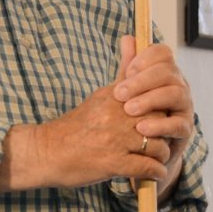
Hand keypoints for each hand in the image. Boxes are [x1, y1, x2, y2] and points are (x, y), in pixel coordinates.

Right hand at [0, 52, 182, 194]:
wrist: (47, 151)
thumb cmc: (77, 126)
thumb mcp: (101, 95)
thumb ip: (123, 69)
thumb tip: (132, 38)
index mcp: (117, 97)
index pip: (156, 96)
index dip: (163, 110)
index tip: (161, 119)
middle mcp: (117, 115)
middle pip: (161, 120)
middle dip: (165, 132)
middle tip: (162, 139)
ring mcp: (116, 140)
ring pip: (159, 146)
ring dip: (161, 155)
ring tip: (155, 157)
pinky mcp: (113, 163)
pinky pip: (148, 168)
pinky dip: (155, 172)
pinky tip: (152, 172)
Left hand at [112, 35, 195, 180]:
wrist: (144, 150)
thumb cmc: (137, 116)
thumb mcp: (131, 91)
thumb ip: (130, 68)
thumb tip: (128, 38)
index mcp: (165, 73)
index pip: (163, 53)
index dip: (146, 58)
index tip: (128, 71)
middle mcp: (179, 86)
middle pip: (168, 72)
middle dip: (142, 81)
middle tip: (119, 94)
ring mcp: (185, 107)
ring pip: (175, 94)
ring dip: (150, 100)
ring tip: (129, 110)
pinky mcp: (186, 130)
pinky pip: (178, 124)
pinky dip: (159, 125)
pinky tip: (141, 128)